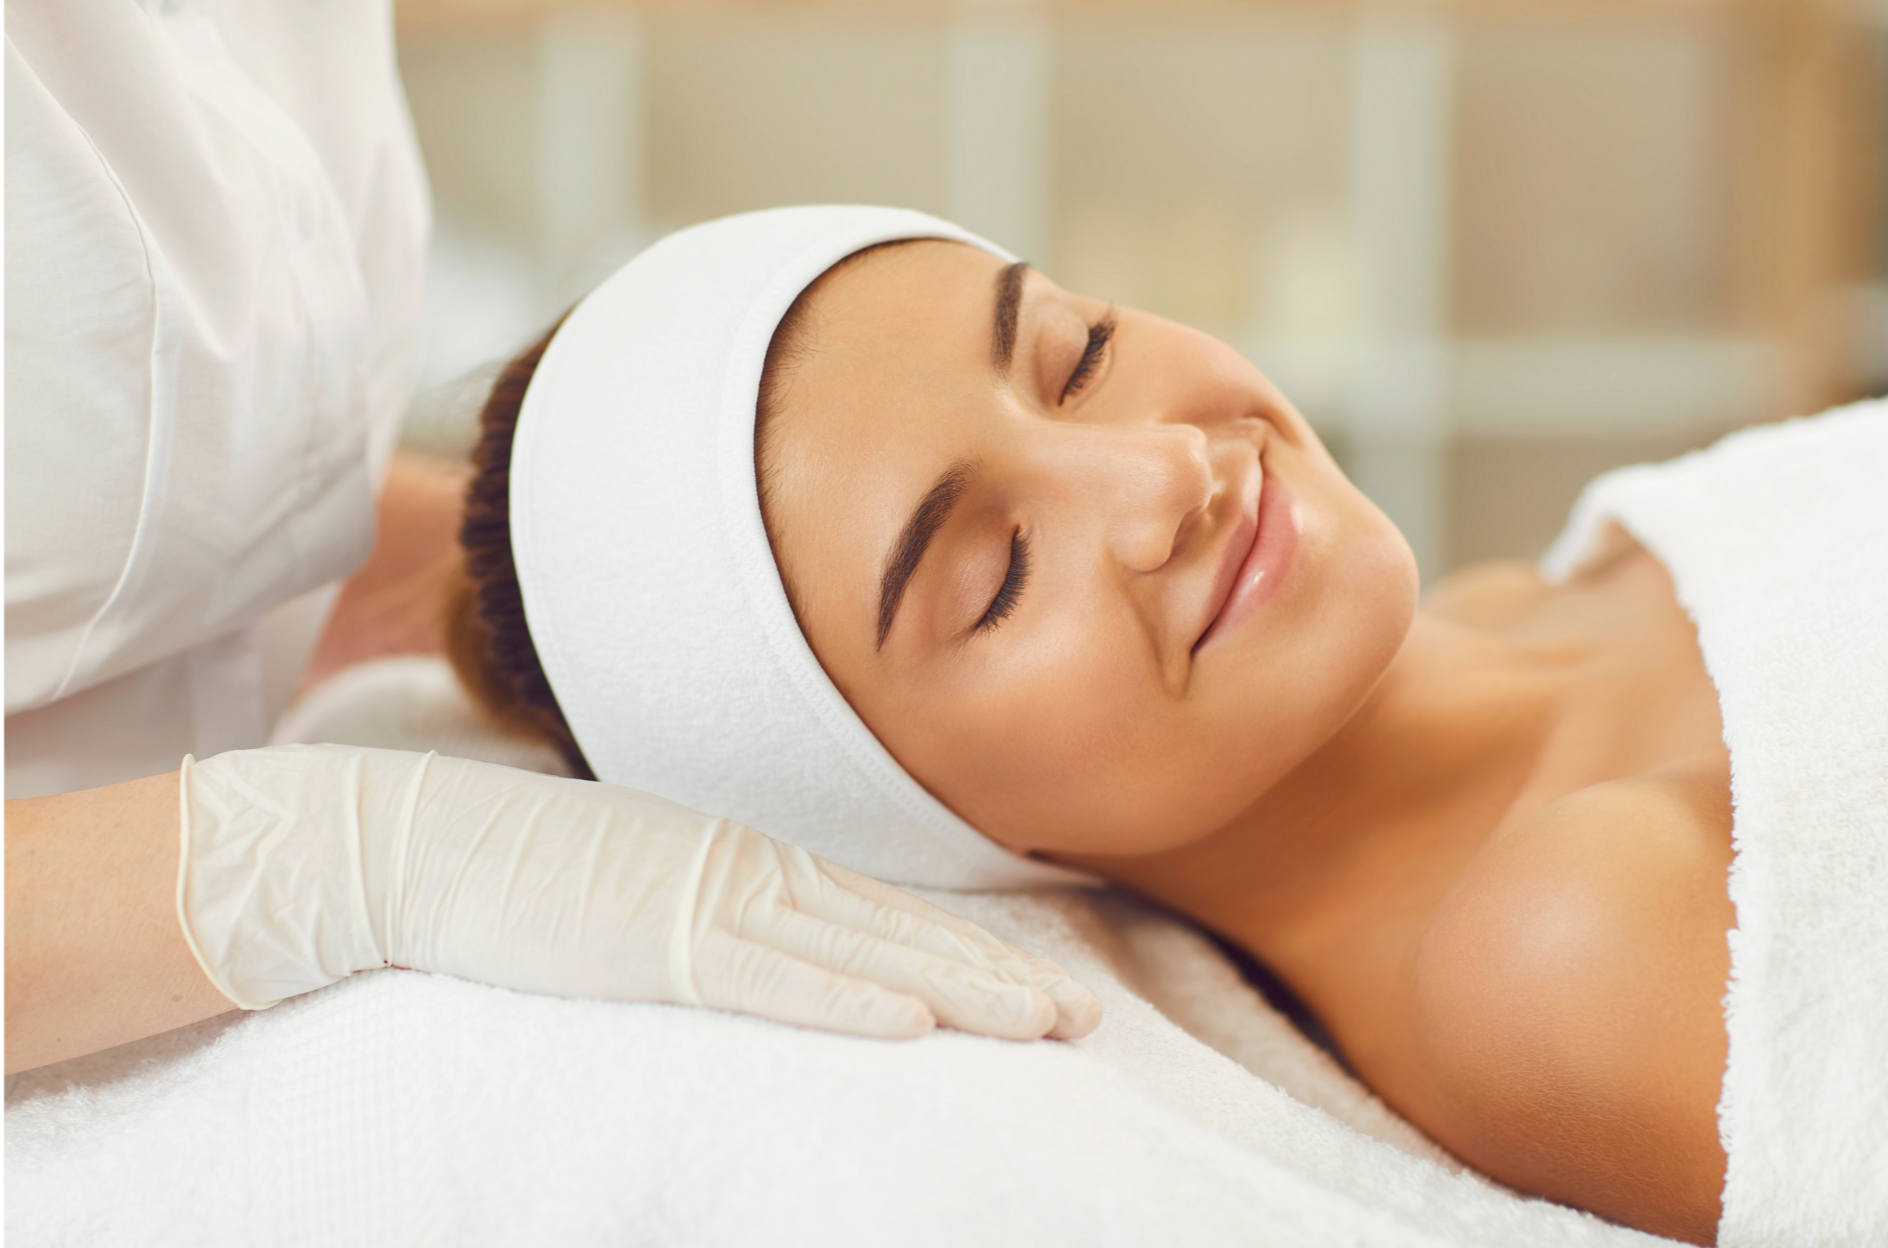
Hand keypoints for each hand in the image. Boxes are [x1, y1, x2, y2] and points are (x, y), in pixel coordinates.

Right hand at [178, 745, 1100, 1039]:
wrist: (413, 841)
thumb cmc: (519, 869)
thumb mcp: (637, 886)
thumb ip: (707, 909)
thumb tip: (762, 946)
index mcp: (746, 862)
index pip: (885, 916)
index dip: (970, 951)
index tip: (1041, 981)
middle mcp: (747, 873)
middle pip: (901, 934)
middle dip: (1000, 976)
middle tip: (1087, 1016)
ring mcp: (706, 904)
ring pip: (863, 955)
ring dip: (961, 992)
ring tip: (1046, 1024)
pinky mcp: (655, 944)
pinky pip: (768, 979)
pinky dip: (843, 1001)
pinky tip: (910, 1026)